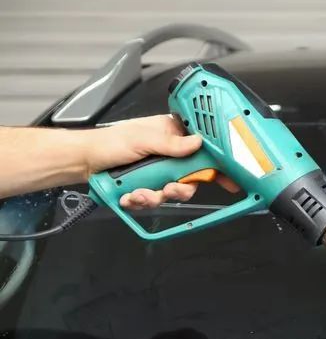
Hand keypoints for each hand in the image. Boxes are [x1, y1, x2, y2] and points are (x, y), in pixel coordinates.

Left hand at [83, 115, 235, 208]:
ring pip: (173, 193)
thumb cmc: (109, 143)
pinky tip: (129, 195)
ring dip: (155, 197)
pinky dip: (142, 201)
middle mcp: (169, 155)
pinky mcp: (148, 188)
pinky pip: (155, 201)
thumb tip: (197, 142)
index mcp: (171, 136)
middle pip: (192, 178)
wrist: (84, 162)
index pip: (202, 151)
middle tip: (168, 188)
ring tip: (138, 193)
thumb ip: (171, 144)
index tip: (229, 180)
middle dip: (178, 188)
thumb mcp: (142, 139)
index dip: (217, 166)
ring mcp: (159, 173)